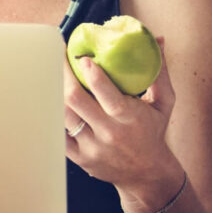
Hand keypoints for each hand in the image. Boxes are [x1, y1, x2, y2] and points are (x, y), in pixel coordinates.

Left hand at [64, 38, 185, 209]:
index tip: (82, 57)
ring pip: (63, 116)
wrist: (147, 173)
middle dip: (63, 75)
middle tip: (56, 56)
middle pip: (76, 100)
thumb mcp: (164, 103)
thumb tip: (158, 40)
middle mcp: (109, 133)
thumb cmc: (153, 131)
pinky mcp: (79, 157)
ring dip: (53, 91)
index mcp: (129, 118)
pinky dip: (51, 115)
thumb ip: (159, 73)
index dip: (92, 74)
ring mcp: (92, 147)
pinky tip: (47, 97)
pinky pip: (58, 134)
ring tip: (49, 72)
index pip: (107, 94)